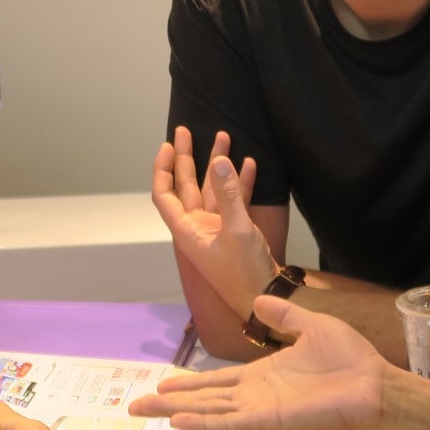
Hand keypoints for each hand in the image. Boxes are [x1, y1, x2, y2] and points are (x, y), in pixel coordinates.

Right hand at [128, 296, 387, 429]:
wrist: (375, 382)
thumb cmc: (349, 358)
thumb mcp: (310, 326)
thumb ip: (283, 317)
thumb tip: (259, 302)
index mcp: (261, 375)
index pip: (215, 381)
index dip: (188, 384)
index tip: (161, 384)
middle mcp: (255, 394)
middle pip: (203, 399)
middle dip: (169, 402)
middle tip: (135, 405)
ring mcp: (261, 409)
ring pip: (210, 412)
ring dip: (178, 412)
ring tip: (146, 411)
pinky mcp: (272, 419)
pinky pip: (232, 423)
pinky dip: (205, 424)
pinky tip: (180, 423)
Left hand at [153, 127, 271, 319]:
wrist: (265, 300)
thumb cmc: (245, 274)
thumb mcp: (237, 230)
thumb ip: (230, 194)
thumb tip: (219, 161)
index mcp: (187, 230)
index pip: (164, 194)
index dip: (163, 169)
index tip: (168, 145)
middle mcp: (198, 227)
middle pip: (186, 186)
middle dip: (187, 157)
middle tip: (185, 130)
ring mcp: (217, 229)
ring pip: (213, 190)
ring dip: (217, 166)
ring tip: (223, 137)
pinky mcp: (236, 232)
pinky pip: (235, 201)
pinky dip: (241, 183)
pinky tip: (248, 164)